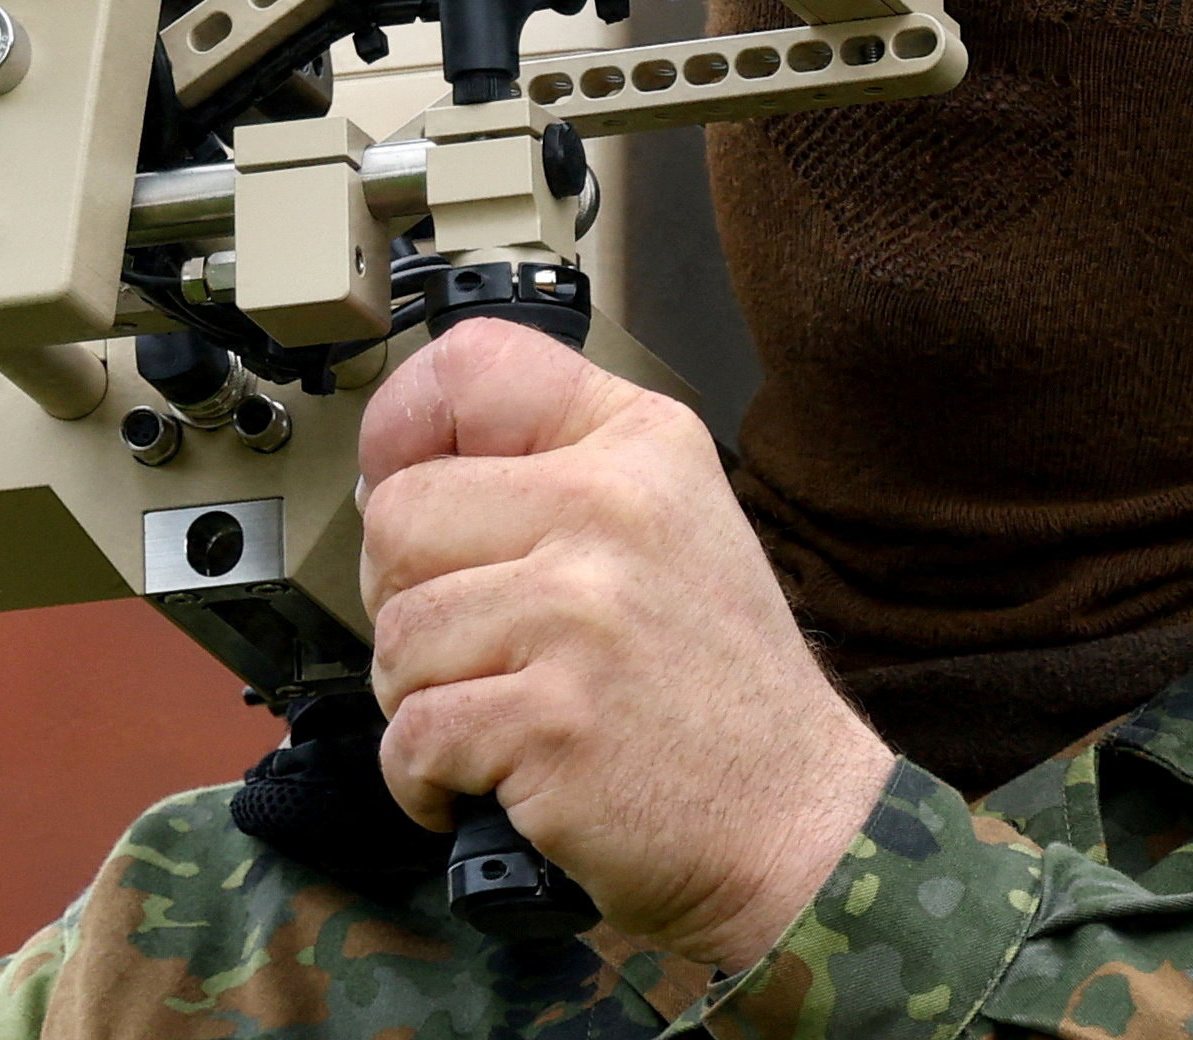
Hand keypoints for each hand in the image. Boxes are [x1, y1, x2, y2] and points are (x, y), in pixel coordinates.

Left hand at [357, 320, 890, 973]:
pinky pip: (411, 736)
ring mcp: (579, 614)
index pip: (471, 365)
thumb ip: (553, 475)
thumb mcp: (671, 525)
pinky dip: (424, 781)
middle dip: (402, 595)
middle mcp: (609, 510)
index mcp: (639, 446)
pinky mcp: (551, 720)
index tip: (396, 480)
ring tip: (498, 719)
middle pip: (397, 513)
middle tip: (470, 649)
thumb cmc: (719, 690)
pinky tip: (483, 785)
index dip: (402, 425)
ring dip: (420, 700)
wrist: (804, 826)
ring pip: (396, 635)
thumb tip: (388, 476)